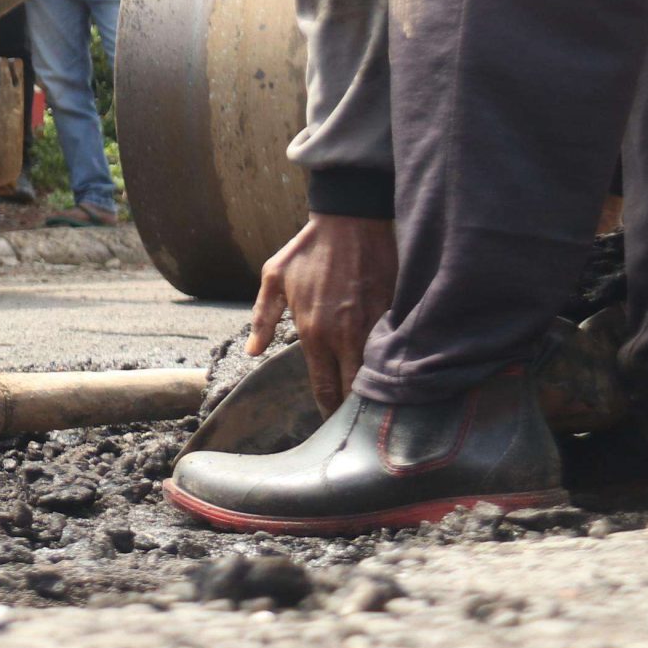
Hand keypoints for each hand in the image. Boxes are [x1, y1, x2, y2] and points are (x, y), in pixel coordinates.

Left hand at [249, 213, 398, 414]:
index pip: (324, 388)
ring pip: (377, 375)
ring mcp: (372, 327)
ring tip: (376, 408)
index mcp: (313, 332)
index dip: (328, 411)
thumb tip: (251, 353)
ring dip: (376, 392)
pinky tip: (395, 377)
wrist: (349, 221)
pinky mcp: (393, 315)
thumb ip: (261, 319)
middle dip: (354, 411)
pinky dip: (394, 366)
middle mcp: (344, 336)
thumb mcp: (273, 279)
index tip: (330, 426)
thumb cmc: (307, 250)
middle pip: (354, 390)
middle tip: (355, 425)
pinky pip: (395, 351)